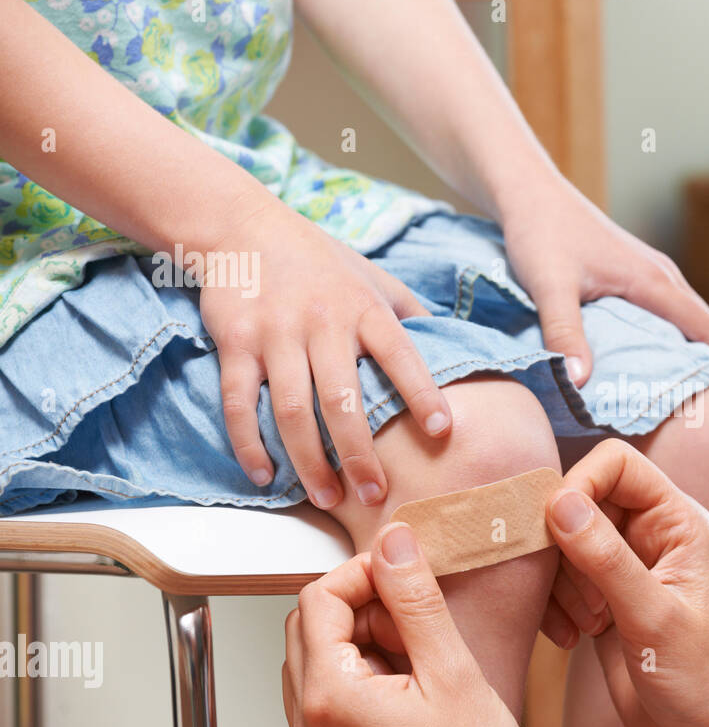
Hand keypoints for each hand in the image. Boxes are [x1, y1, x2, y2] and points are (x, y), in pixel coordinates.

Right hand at [199, 202, 451, 509]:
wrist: (243, 227)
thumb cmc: (322, 263)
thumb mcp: (375, 278)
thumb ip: (411, 315)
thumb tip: (456, 349)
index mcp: (365, 308)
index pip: (401, 354)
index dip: (422, 391)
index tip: (441, 431)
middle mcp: (322, 322)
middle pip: (342, 399)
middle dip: (359, 454)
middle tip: (375, 496)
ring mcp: (276, 333)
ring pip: (291, 410)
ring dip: (309, 461)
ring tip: (327, 498)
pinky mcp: (235, 342)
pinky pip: (239, 402)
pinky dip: (249, 444)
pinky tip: (264, 476)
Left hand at [282, 521, 552, 726]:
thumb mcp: (456, 673)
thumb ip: (416, 601)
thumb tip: (395, 546)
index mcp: (333, 702)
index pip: (316, 600)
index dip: (362, 574)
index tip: (401, 575)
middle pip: (307, 635)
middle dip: (358, 614)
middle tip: (415, 626)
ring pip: (313, 676)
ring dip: (357, 655)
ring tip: (418, 671)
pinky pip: (322, 721)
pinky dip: (356, 697)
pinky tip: (407, 707)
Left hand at [501, 175, 708, 386]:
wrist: (529, 192)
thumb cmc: (541, 233)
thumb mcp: (549, 286)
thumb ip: (565, 333)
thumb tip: (581, 382)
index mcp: (652, 280)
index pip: (706, 327)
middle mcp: (660, 274)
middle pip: (704, 323)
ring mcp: (647, 270)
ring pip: (686, 315)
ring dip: (693, 349)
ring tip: (686, 390)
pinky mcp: (631, 271)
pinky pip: (666, 308)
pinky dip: (672, 335)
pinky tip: (652, 359)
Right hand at [542, 439, 708, 726]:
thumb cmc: (703, 684)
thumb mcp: (653, 618)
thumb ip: (605, 558)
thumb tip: (559, 502)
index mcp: (679, 522)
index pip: (615, 462)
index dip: (579, 485)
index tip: (560, 531)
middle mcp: (653, 536)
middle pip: (580, 499)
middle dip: (566, 547)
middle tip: (589, 599)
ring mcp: (626, 569)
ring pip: (562, 542)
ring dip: (561, 584)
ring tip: (591, 626)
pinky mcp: (604, 601)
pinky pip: (558, 581)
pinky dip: (554, 606)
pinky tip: (574, 641)